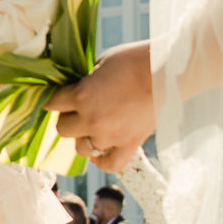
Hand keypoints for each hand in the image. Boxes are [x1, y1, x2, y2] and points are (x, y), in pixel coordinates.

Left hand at [49, 41, 154, 169]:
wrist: (168, 72)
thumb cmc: (136, 59)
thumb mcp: (102, 62)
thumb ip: (87, 81)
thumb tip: (81, 89)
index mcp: (82, 95)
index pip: (53, 103)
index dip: (56, 99)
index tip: (61, 97)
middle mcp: (92, 119)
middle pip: (63, 129)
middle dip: (68, 118)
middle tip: (79, 110)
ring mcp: (110, 136)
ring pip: (82, 148)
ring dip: (83, 137)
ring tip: (92, 127)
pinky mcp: (130, 145)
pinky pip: (109, 164)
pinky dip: (101, 160)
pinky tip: (100, 151)